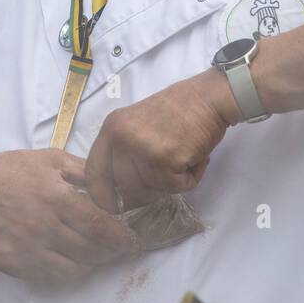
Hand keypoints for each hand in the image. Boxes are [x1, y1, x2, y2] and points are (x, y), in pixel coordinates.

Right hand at [0, 148, 138, 283]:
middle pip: (91, 251)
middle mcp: (46, 228)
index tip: (132, 240)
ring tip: (99, 256)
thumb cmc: (12, 170)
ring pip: (74, 268)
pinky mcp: (17, 264)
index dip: (121, 237)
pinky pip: (51, 277)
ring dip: (92, 264)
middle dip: (111, 253)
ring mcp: (30, 250)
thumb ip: (83, 171)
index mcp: (58, 199)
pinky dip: (68, 272)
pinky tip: (74, 262)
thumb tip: (111, 184)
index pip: (100, 227)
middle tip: (120, 250)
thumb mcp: (50, 159)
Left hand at [84, 73, 229, 213]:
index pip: (94, 173)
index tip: (114, 205)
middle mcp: (121, 138)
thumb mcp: (137, 124)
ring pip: (152, 190)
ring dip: (172, 181)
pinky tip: (195, 155)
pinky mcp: (166, 160)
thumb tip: (117, 191)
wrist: (209, 97)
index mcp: (111, 129)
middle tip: (166, 175)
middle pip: (123, 189)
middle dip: (144, 193)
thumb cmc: (179, 110)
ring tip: (183, 155)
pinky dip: (191, 177)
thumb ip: (123, 151)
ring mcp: (142, 149)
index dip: (102, 195)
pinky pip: (176, 187)